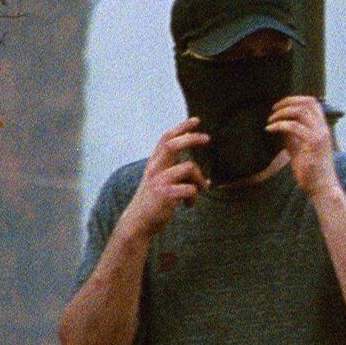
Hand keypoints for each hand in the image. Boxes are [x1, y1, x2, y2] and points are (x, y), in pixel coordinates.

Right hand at [126, 120, 208, 237]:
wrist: (138, 224)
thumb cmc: (154, 204)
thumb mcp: (164, 186)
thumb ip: (181, 180)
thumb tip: (206, 182)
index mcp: (154, 165)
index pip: (166, 139)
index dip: (181, 128)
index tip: (196, 120)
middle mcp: (154, 169)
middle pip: (172, 145)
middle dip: (191, 138)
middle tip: (207, 138)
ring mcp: (159, 181)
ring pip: (188, 167)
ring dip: (200, 179)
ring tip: (201, 191)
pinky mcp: (164, 194)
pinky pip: (190, 189)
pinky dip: (195, 196)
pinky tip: (189, 205)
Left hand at [268, 95, 339, 200]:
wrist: (322, 188)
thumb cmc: (311, 171)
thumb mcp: (299, 149)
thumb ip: (292, 136)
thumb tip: (278, 125)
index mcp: (322, 129)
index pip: (313, 103)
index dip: (295, 100)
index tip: (280, 106)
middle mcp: (323, 129)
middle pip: (308, 103)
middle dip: (287, 102)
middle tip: (273, 110)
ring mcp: (320, 135)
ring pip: (301, 111)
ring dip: (282, 113)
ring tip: (270, 120)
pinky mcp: (313, 143)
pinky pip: (294, 126)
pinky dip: (279, 125)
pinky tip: (269, 130)